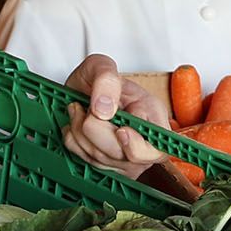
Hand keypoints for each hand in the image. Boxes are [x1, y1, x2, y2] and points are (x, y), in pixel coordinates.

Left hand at [61, 54, 165, 177]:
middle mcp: (142, 141)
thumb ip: (106, 80)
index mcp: (153, 116)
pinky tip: (77, 124)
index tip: (120, 130)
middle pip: (120, 155)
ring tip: (80, 109)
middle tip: (87, 107)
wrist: (78, 91)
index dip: (136, 146)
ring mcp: (124, 158)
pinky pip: (84, 159)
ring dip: (80, 131)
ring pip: (99, 158)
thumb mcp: (100, 65)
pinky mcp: (105, 165)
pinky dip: (74, 139)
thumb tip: (104, 109)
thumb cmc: (95, 80)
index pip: (156, 150)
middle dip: (95, 129)